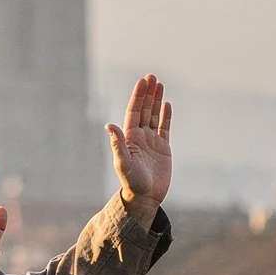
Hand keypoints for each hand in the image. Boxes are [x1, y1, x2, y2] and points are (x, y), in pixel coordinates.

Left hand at [107, 74, 171, 215]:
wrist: (145, 198)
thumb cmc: (132, 183)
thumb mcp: (123, 163)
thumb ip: (117, 144)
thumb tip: (109, 125)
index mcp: (130, 138)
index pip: (134, 112)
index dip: (138, 97)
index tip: (142, 82)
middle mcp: (140, 137)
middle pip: (144, 110)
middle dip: (147, 94)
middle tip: (151, 76)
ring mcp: (152, 141)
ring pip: (154, 116)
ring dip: (156, 100)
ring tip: (159, 84)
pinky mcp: (163, 148)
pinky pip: (164, 128)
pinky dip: (166, 116)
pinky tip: (167, 104)